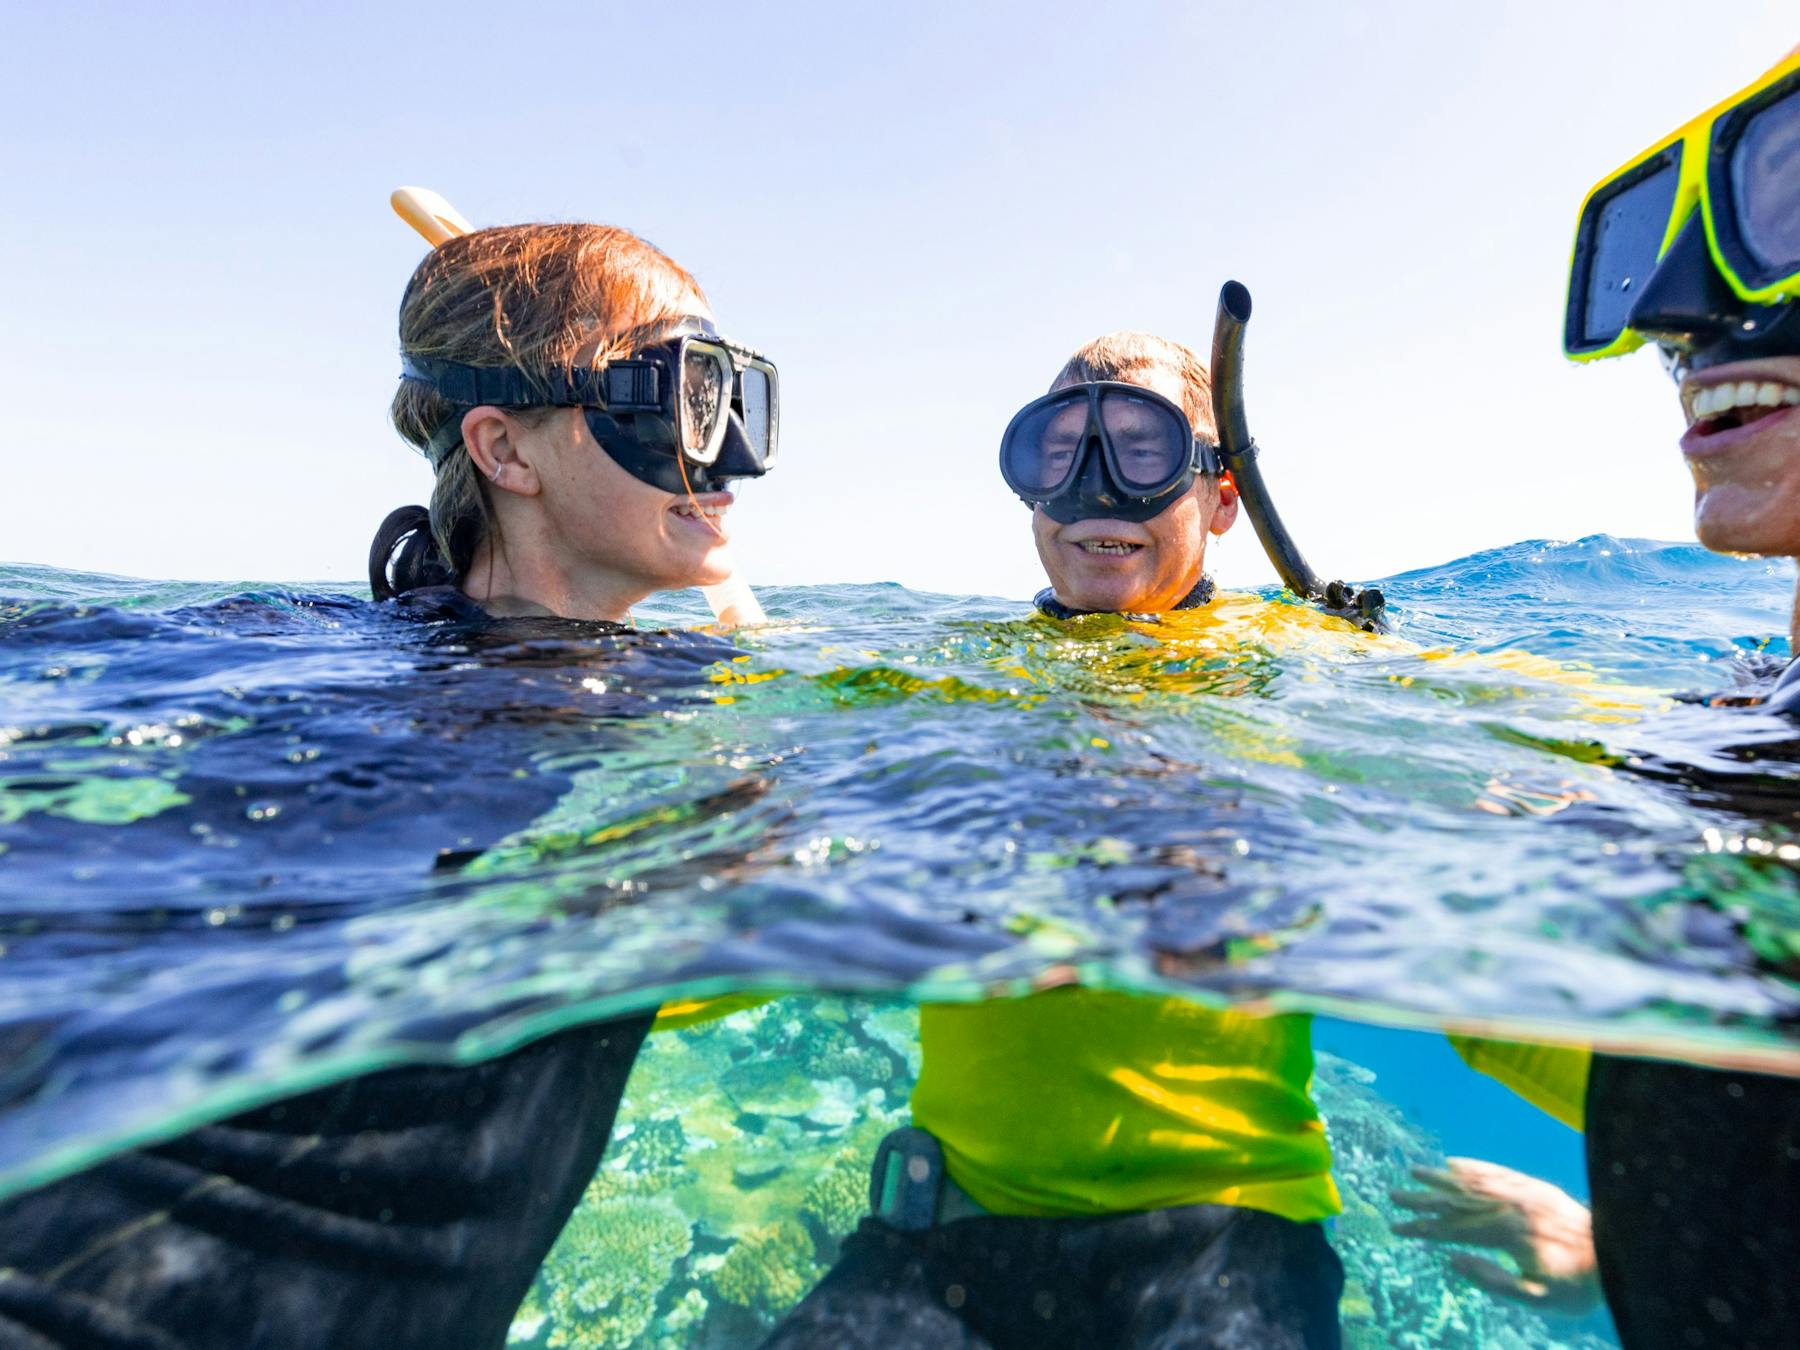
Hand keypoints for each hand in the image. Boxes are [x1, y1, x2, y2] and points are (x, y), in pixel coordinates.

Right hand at [1389, 1157, 1600, 1315]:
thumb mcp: (1536, 1299)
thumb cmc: (1577, 1287)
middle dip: (1422, 1198)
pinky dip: (1473, 1166)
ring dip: (1441, 1177)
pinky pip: (1497, 1172)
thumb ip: (1492, 1281)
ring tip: (1414, 1171)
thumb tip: (1451, 1259)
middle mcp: (1510, 1206)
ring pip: (1473, 1181)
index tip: (1395, 1227)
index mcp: (1506, 1234)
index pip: (1454, 1229)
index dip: (1423, 1228)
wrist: (1620, 1258)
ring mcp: (1522, 1193)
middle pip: (1458, 1199)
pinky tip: (1455, 1163)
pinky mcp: (1534, 1188)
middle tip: (1392, 1195)